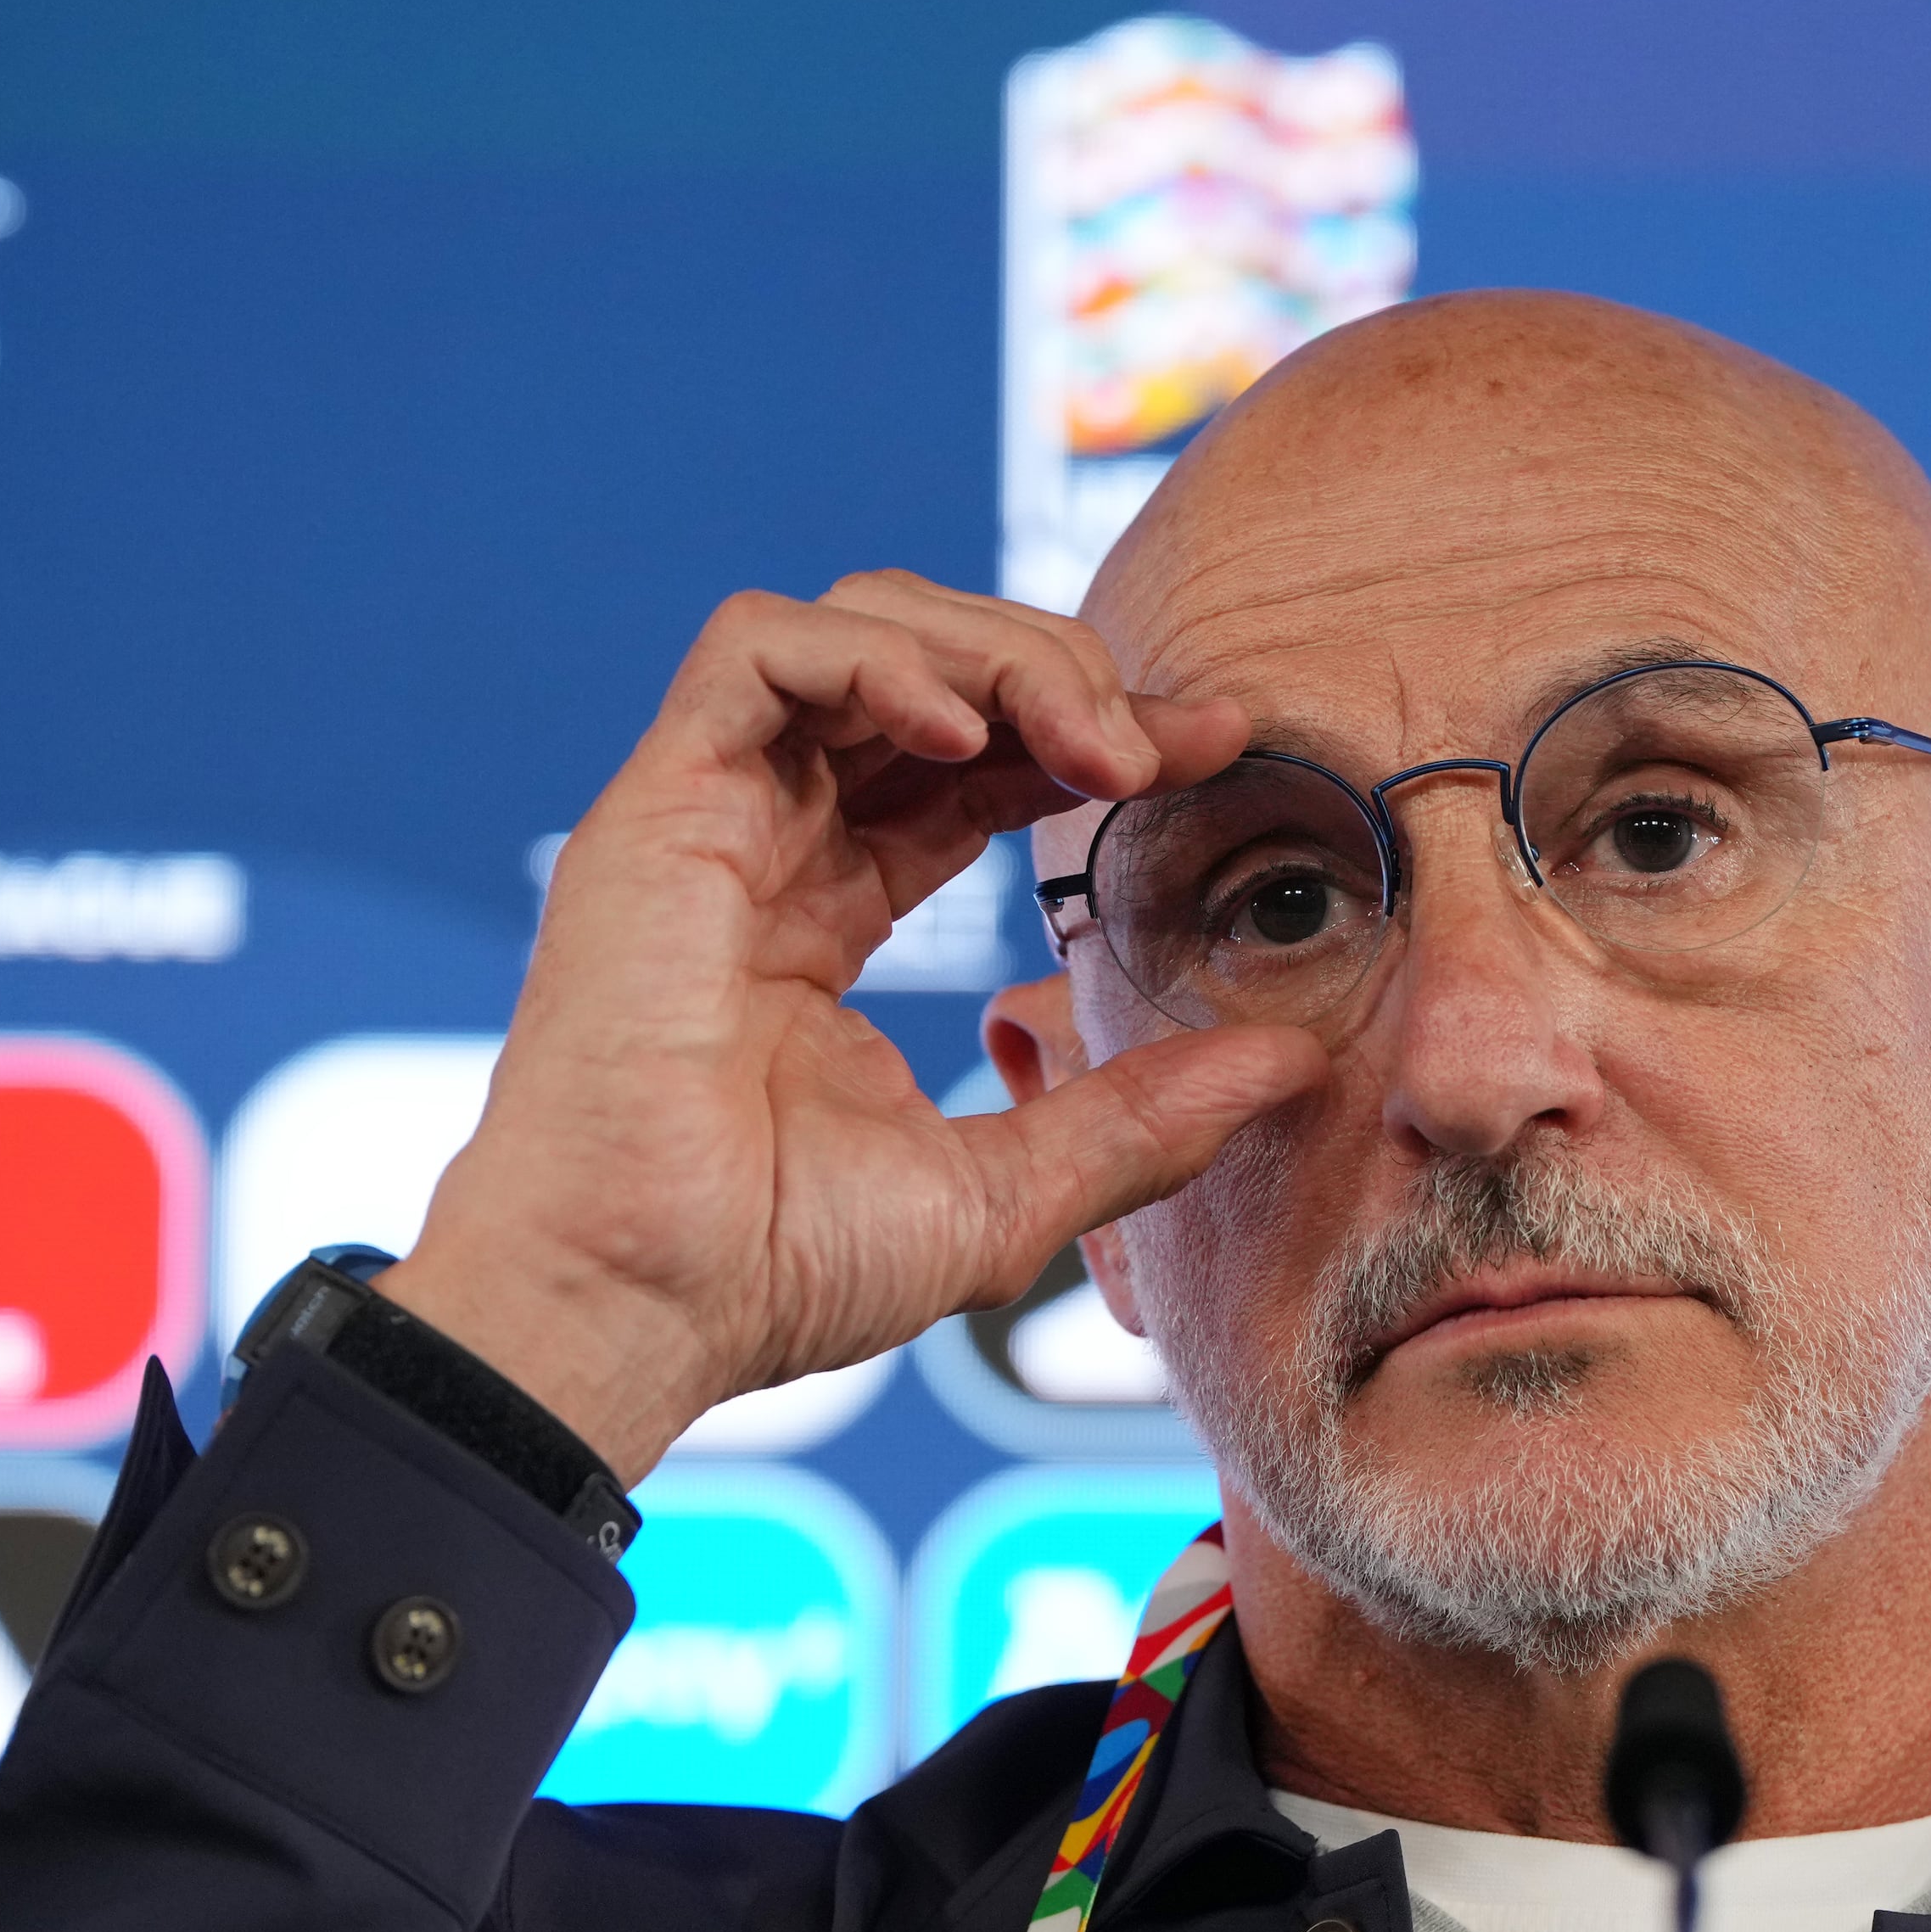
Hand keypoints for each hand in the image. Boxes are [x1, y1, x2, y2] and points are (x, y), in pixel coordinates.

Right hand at [382, 576, 1321, 1482]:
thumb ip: (1141, 1120)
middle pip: (927, 668)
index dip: (1093, 732)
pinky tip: (965, 734)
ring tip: (1088, 741)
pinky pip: (755, 649)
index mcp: (830, 910)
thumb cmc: (779, 1269)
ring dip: (992, 651)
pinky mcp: (655, 805)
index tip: (1211, 749)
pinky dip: (874, 656)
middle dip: (1060, 673)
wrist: (640, 1304)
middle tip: (1163, 747)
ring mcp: (709, 817)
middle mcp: (770, 842)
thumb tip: (1290, 1064)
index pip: (977, 763)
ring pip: (854, 627)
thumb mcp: (1009, 1190)